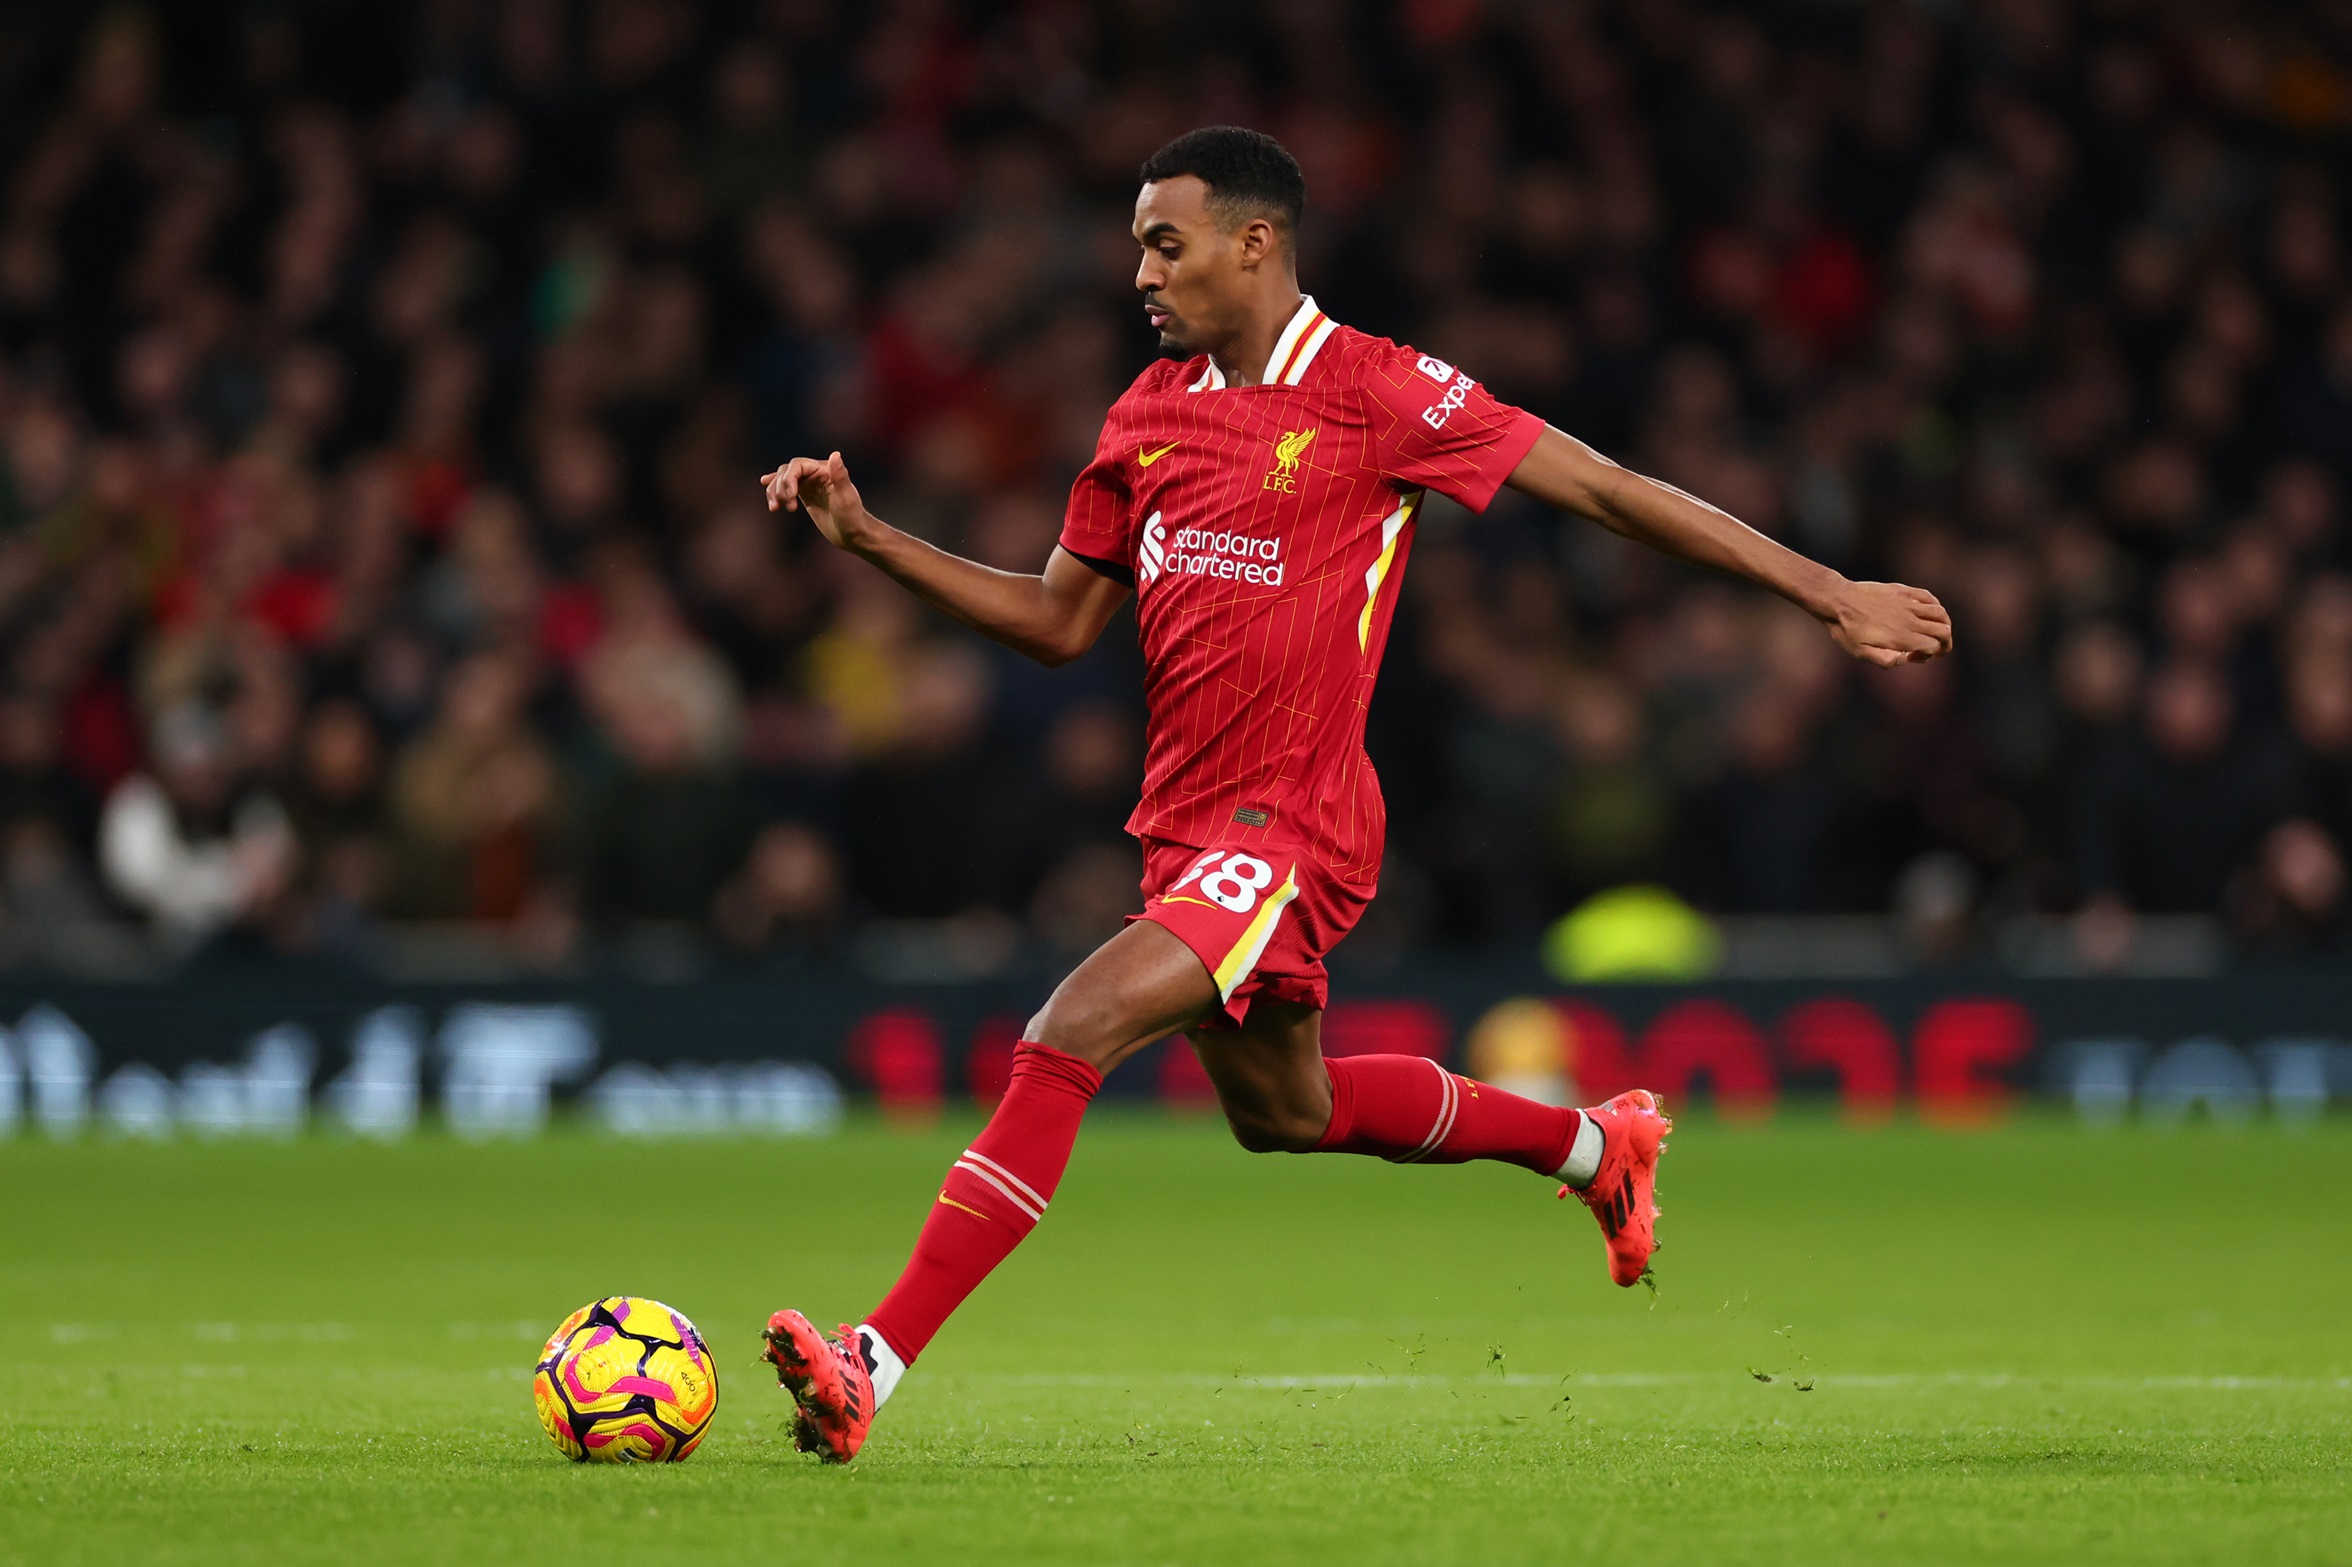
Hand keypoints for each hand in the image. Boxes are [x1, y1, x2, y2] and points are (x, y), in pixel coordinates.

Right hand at [761, 451, 871, 550]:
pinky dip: (775, 493)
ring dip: (774, 492)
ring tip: (775, 508)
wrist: (853, 534)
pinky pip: (785, 490)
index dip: (789, 478)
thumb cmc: (852, 517)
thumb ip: (840, 476)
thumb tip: (835, 454)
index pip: (798, 465)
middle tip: (790, 507)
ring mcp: (809, 484)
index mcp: (825, 470)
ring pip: (782, 480)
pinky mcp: (805, 495)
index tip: (791, 496)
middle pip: (786, 471)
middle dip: (781, 487)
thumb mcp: (846, 497)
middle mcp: (815, 473)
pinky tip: (769, 498)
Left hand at [1822, 579, 1953, 666]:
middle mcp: (1909, 620)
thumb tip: (1905, 659)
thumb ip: (1886, 660)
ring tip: (1934, 632)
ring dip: (1944, 625)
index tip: (1913, 656)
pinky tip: (1928, 613)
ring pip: (1941, 614)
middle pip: (1944, 632)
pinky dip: (1935, 607)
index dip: (1930, 655)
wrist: (1838, 600)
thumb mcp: (1861, 652)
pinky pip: (1929, 598)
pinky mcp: (1904, 591)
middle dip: (1944, 644)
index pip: (1934, 647)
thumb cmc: (1847, 630)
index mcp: (1901, 637)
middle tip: (1933, 648)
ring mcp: (1908, 604)